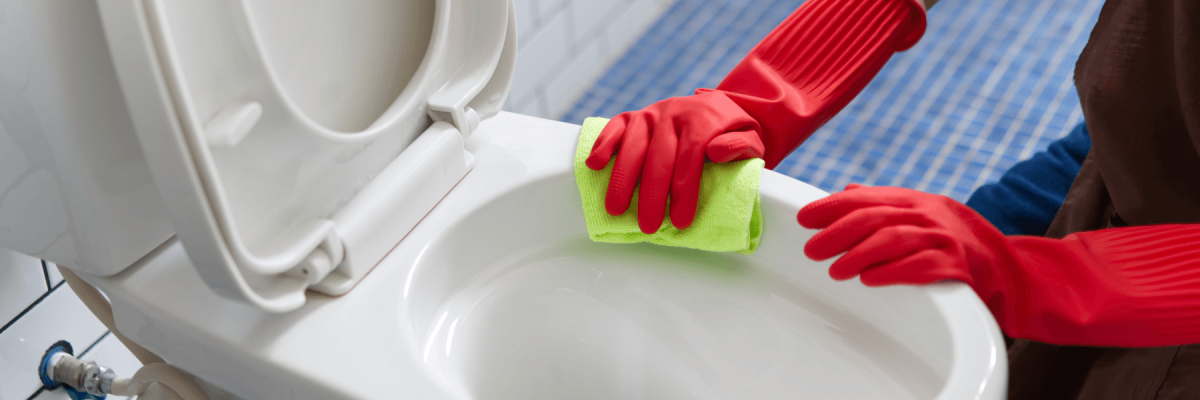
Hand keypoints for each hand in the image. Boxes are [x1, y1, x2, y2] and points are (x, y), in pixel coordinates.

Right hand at [586, 89, 764, 232]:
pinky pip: (616, 126)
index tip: (679, 221)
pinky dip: (603, 144)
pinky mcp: (636, 115)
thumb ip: (740, 146)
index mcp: (702, 118)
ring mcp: (652, 112)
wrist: (720, 107)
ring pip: (633, 144)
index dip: (684, 191)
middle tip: (646, 225)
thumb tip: (717, 152)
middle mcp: (673, 111)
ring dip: (622, 178)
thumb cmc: (734, 132)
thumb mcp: (751, 139)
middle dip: (650, 194)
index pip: (690, 156)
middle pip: (658, 155)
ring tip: (615, 209)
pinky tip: (594, 165)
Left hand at [795, 184, 1010, 285]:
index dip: (831, 207)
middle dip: (837, 232)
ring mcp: (944, 239)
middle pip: (874, 218)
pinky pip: (920, 267)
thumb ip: (886, 204)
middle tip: (811, 250)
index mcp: (915, 201)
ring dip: (858, 254)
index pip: (866, 198)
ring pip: (893, 240)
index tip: (804, 218)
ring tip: (834, 270)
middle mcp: (928, 215)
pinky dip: (891, 272)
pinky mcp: (957, 266)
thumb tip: (846, 192)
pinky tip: (869, 279)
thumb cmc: (956, 242)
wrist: (1009, 269)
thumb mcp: (923, 214)